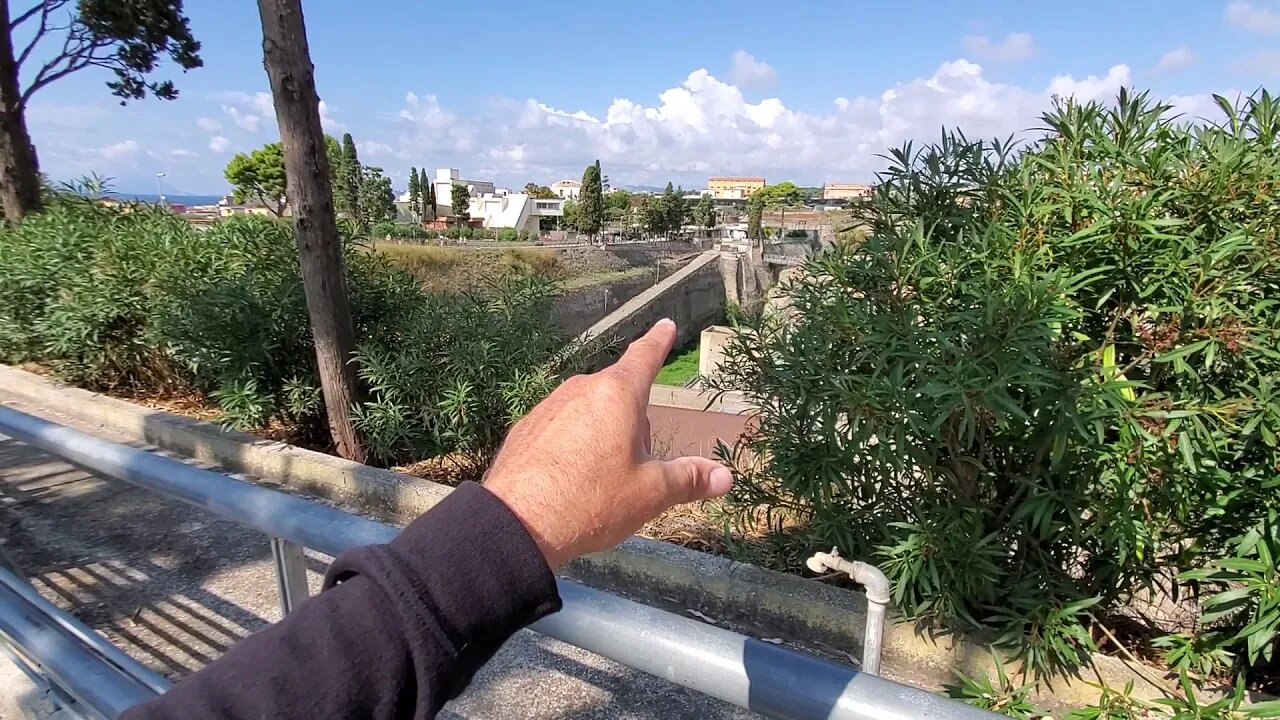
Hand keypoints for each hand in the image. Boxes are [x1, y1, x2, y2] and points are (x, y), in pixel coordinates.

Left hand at [484, 319, 733, 568]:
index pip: (644, 356)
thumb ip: (688, 480)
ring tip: (598, 481)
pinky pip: (561, 427)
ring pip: (589, 411)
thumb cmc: (592, 501)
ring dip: (602, 434)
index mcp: (617, 394)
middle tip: (632, 470)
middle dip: (632, 423)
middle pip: (619, 395)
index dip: (658, 341)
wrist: (517, 524)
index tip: (665, 325)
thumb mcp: (650, 493)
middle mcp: (582, 389)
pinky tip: (569, 480)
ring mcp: (549, 406)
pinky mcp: (526, 427)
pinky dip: (572, 445)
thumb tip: (725, 477)